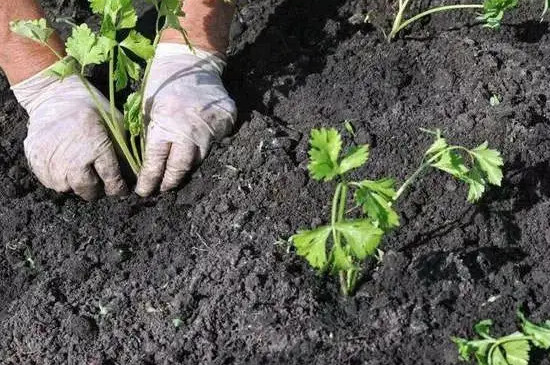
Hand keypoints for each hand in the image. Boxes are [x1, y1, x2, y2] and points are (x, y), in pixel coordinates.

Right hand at [11, 72, 126, 200]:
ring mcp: (52, 162)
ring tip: (81, 173)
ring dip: (76, 185)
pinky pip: (50, 182)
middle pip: (88, 190)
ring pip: (68, 188)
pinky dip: (59, 179)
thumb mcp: (115, 123)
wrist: (53, 95)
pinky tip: (65, 167)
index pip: (111, 181)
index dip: (118, 189)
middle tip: (99, 184)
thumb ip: (124, 150)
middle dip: (97, 190)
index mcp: (96, 149)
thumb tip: (134, 173)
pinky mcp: (36, 161)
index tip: (120, 189)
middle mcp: (73, 160)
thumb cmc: (89, 107)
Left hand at [135, 43, 235, 195]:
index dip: (149, 179)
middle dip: (169, 182)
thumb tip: (147, 163)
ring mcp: (209, 128)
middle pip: (180, 167)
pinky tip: (195, 148)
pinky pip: (214, 144)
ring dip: (186, 167)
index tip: (143, 191)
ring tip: (176, 173)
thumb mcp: (148, 108)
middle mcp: (188, 131)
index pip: (155, 162)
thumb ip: (150, 135)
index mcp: (164, 125)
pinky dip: (204, 148)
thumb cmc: (163, 84)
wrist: (191, 63)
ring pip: (198, 159)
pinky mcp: (224, 123)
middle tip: (162, 189)